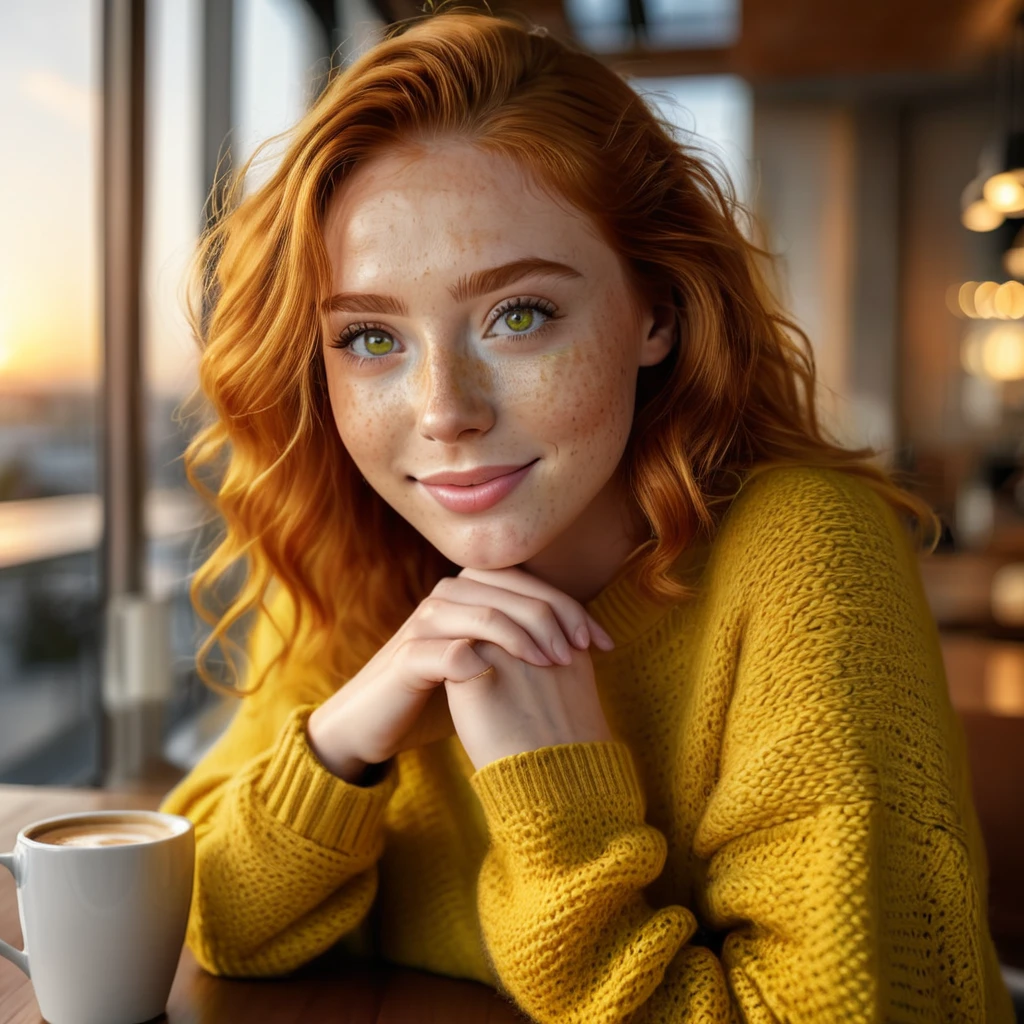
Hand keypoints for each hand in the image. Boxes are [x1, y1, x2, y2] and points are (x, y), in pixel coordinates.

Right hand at [306, 566, 614, 781]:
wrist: (373, 722)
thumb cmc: (440, 693)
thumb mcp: (488, 663)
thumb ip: (522, 646)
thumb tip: (583, 645)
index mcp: (470, 592)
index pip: (531, 585)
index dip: (573, 609)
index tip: (606, 643)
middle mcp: (447, 597)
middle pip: (513, 592)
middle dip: (557, 619)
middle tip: (585, 652)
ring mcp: (425, 624)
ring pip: (486, 614)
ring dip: (527, 638)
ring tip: (556, 665)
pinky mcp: (408, 658)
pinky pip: (450, 651)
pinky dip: (483, 661)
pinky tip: (510, 679)